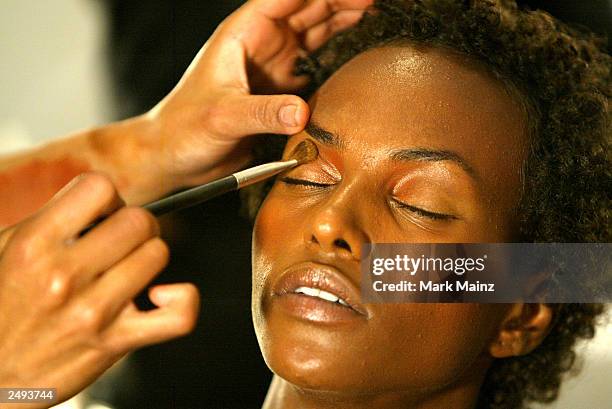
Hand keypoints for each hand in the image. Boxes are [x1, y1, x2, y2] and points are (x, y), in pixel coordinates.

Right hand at [0, 173, 198, 407]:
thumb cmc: (3, 308)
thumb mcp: (6, 251)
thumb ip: (52, 221)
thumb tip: (101, 202)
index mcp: (34, 245)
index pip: (98, 187)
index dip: (108, 198)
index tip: (104, 214)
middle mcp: (63, 276)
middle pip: (138, 221)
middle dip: (135, 227)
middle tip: (122, 243)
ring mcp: (92, 311)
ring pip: (157, 254)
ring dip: (149, 258)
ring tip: (130, 268)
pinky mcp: (115, 342)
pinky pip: (178, 314)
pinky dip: (182, 300)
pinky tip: (161, 295)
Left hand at [136, 0, 372, 189]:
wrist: (176, 156)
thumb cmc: (184, 129)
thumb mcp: (221, 118)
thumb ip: (261, 113)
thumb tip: (301, 111)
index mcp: (245, 33)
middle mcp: (263, 43)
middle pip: (311, 8)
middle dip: (345, 1)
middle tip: (381, 4)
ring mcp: (275, 65)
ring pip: (318, 32)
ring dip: (347, 22)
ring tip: (380, 17)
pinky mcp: (283, 89)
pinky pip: (317, 65)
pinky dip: (339, 57)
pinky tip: (359, 54)